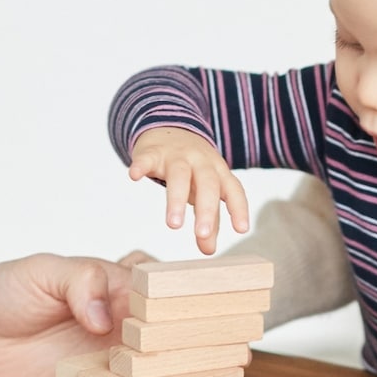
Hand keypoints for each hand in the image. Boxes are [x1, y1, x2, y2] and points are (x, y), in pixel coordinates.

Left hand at [0, 253, 261, 376]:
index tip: (221, 324)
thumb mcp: (42, 270)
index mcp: (120, 293)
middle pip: (181, 349)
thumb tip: (106, 313)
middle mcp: (124, 335)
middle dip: (216, 363)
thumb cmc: (4, 290)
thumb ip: (81, 281)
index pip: (169, 300)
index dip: (198, 311)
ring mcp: (111, 374)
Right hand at [128, 128, 248, 253]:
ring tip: (173, 224)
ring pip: (179, 174)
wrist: (168, 126)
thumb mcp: (204, 190)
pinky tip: (134, 176)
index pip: (233, 189)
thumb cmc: (191, 167)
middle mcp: (200, 161)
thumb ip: (210, 220)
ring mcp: (176, 155)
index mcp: (217, 171)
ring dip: (176, 199)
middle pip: (207, 183)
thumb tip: (209, 251)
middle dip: (206, 209)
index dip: (239, 208)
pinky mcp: (152, 151)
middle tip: (202, 235)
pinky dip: (140, 166)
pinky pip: (146, 158)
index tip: (242, 229)